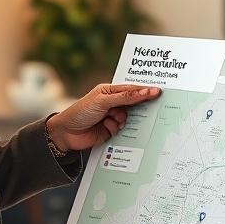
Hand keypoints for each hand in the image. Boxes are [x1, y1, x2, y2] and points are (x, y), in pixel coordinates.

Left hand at [46, 84, 160, 151]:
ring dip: (121, 120)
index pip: (131, 89)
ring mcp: (112, 117)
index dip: (145, 91)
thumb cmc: (81, 112)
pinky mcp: (111, 130)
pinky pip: (122, 129)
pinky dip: (116, 129)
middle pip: (132, 104)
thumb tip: (144, 92)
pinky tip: (106, 128)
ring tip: (109, 119)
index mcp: (110, 91)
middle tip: (139, 108)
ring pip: (128, 118)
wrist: (66, 133)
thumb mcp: (103, 101)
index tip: (158, 92)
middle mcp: (112, 103)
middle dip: (135, 108)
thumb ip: (125, 97)